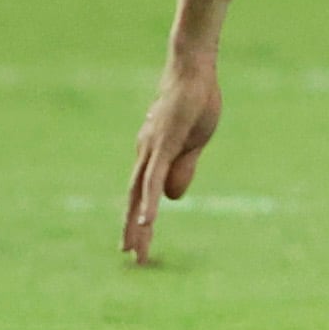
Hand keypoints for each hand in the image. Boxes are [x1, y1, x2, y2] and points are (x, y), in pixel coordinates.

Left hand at [123, 57, 221, 264]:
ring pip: (140, 195)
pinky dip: (148, 203)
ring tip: (135, 249)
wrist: (193, 71)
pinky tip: (146, 221)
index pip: (142, 194)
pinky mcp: (162, 146)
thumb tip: (172, 198)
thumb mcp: (194, 141)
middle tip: (132, 258)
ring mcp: (151, 151)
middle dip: (133, 230)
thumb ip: (183, 168)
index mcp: (153, 155)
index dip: (139, 219)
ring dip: (137, 224)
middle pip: (134, 199)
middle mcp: (144, 155)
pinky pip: (152, 180)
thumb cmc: (196, 101)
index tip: (137, 244)